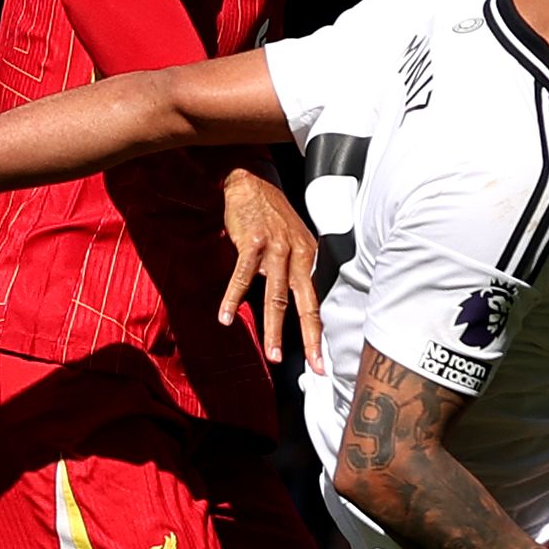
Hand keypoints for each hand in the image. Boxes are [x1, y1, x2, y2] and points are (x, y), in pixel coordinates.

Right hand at [217, 169, 324, 372]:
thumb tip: (289, 301)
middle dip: (310, 338)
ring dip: (273, 328)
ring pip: (276, 296)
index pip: (316, 301)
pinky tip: (227, 317)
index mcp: (310, 257)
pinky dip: (234, 298)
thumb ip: (293, 270)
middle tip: (315, 366)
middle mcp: (299, 254)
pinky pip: (242, 276)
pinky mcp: (253, 243)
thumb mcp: (292, 241)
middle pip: (306, 304)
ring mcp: (277, 249)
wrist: (249, 182)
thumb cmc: (269, 216)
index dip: (317, 332)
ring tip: (273, 354)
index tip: (321, 360)